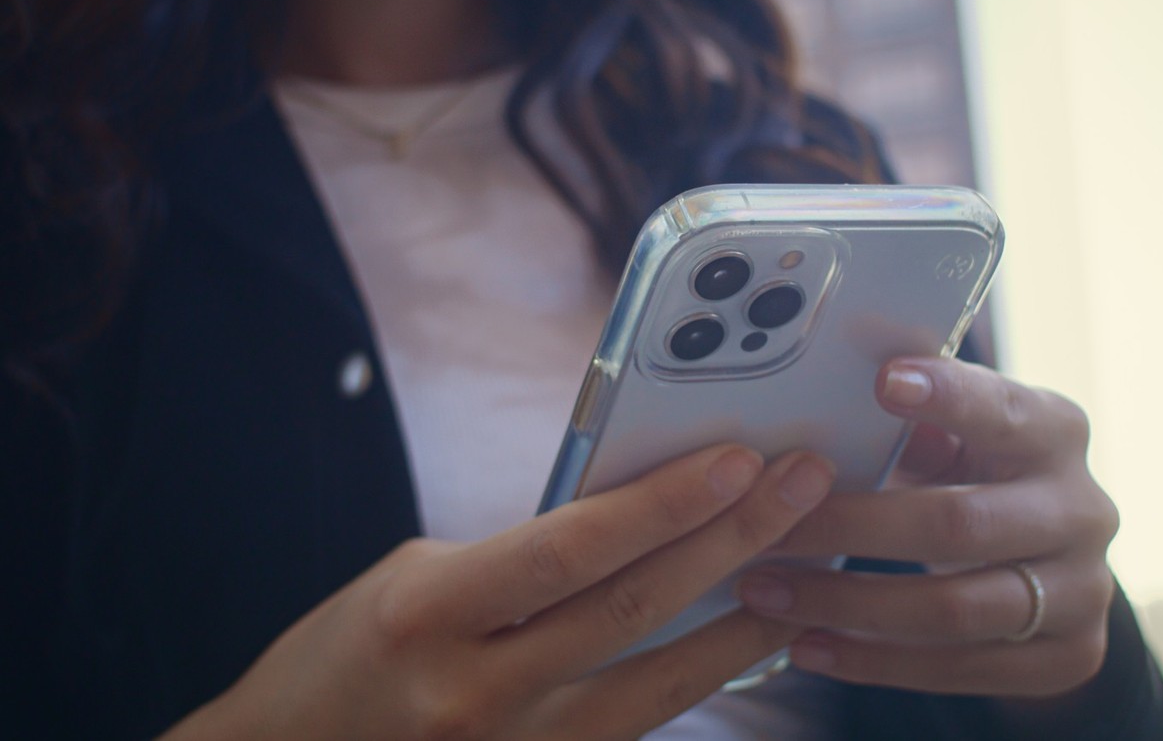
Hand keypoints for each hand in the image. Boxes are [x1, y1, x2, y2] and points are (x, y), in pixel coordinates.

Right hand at [163, 444, 833, 740]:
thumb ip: (515, 560)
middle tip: (801, 486)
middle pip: (631, 609)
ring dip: (741, 617)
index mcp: (428, 614)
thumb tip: (624, 523)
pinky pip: (638, 725)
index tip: (736, 459)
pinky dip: (700, 675)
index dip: (661, 503)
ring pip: (656, 682)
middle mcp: (476, 693)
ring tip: (808, 561)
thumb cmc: (342, 660)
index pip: (569, 549)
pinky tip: (748, 636)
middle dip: (728, 540)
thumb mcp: (412, 583)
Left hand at [736, 357, 1118, 698]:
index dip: (947, 398)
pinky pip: (957, 669)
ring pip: (953, 611)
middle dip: (849, 528)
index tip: (883, 382)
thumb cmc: (974, 476)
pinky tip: (805, 645)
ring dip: (845, 604)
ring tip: (764, 593)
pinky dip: (872, 661)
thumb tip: (816, 419)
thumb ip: (906, 429)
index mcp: (1053, 432)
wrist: (1052, 564)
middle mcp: (1083, 510)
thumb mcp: (957, 439)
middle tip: (766, 529)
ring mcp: (1082, 591)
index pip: (1001, 410)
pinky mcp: (1069, 658)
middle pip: (958, 524)